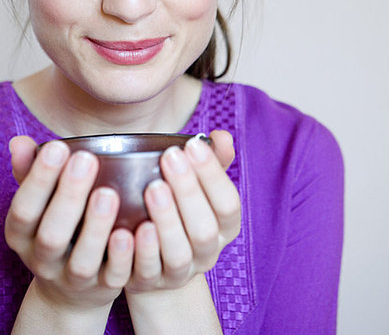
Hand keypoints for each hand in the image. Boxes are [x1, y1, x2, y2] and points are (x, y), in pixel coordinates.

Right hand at [5, 137, 134, 311]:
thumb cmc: (59, 224)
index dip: (38, 180)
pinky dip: (124, 255)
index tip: (58, 146)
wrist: (72, 288)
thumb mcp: (41, 202)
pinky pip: (114, 275)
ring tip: (109, 193)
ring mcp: (74, 278)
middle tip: (86, 159)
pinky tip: (135, 229)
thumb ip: (31, 171)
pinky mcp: (104, 287)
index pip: (24, 209)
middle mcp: (44, 260)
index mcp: (23, 235)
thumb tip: (19, 142)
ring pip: (83, 260)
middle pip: (52, 234)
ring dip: (96, 227)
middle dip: (68, 196)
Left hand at [124, 129, 240, 294]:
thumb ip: (213, 161)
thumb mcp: (198, 187)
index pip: (228, 203)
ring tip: (152, 187)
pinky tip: (128, 227)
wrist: (155, 261)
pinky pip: (146, 272)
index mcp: (224, 227)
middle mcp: (207, 253)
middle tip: (169, 157)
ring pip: (178, 253)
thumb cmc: (180, 210)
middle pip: (204, 229)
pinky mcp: (149, 283)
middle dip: (188, 191)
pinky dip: (140, 251)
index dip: (213, 175)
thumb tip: (222, 136)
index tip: (192, 144)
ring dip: (166, 220)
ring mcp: (179, 272)